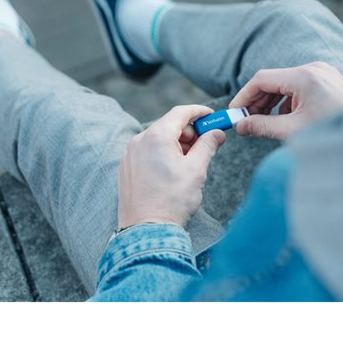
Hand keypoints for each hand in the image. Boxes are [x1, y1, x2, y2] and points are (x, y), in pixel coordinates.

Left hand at [117, 105, 225, 228]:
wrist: (147, 230)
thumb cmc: (173, 200)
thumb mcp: (197, 170)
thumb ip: (208, 145)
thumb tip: (216, 133)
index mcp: (157, 136)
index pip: (180, 113)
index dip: (199, 112)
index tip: (212, 118)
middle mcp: (139, 141)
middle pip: (169, 126)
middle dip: (189, 133)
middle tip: (206, 145)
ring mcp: (130, 155)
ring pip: (158, 140)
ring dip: (176, 145)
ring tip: (190, 164)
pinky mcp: (126, 169)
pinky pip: (147, 153)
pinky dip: (162, 155)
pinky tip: (173, 172)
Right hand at [229, 62, 342, 139]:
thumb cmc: (332, 133)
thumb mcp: (292, 131)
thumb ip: (261, 126)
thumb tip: (240, 126)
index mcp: (304, 77)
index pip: (262, 79)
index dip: (244, 96)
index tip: (234, 112)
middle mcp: (314, 69)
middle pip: (273, 80)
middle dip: (258, 101)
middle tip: (246, 121)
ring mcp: (323, 73)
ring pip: (286, 83)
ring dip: (272, 102)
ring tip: (265, 122)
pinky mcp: (329, 80)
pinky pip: (299, 86)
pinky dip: (288, 100)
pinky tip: (287, 118)